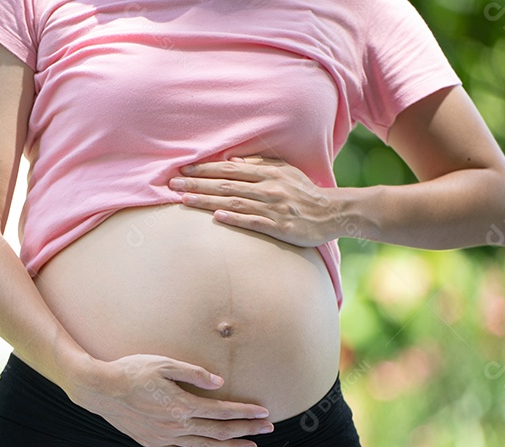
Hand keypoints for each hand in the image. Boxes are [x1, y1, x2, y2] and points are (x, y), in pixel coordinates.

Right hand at [63, 354, 272, 446]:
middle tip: (267, 430)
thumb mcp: (163, 363)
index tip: (264, 413)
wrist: (100, 389)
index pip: (221, 411)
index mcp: (181, 404)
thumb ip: (193, 373)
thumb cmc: (130, 371)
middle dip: (246, 430)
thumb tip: (218, 382)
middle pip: (219, 431)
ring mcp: (165, 437)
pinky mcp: (153, 443)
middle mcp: (176, 425)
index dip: (245, 412)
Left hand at [168, 156, 338, 247]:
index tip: (182, 170)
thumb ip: (259, 164)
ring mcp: (273, 208)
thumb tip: (231, 161)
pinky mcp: (279, 227)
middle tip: (172, 184)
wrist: (332, 213)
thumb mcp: (285, 171)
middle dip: (197, 184)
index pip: (229, 169)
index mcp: (268, 173)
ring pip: (234, 203)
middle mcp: (268, 188)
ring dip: (207, 201)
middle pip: (226, 185)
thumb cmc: (304, 192)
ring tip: (184, 200)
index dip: (204, 169)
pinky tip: (216, 218)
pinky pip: (253, 222)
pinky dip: (234, 219)